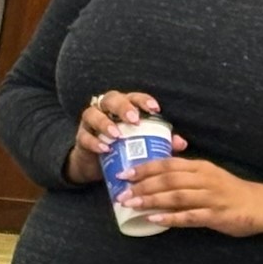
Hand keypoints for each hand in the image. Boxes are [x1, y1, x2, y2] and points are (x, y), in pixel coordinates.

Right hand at [63, 91, 185, 187]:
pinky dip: (94, 142)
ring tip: (117, 135)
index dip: (143, 100)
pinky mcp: (81, 138)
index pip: (133, 97)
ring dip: (105, 123)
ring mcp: (90, 123)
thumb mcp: (144, 145)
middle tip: (134, 119)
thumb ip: (161, 142)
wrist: (97, 166)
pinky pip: (84, 137)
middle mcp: (105, 109)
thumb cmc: (123, 149)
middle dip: (123, 107)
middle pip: (111, 99)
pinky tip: (104, 149)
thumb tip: (181, 142)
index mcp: (123, 107)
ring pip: (93, 114)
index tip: (155, 108)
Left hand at [122, 155, 262, 238]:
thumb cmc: (230, 191)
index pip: (167, 164)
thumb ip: (186, 174)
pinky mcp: (215, 216)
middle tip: (122, 193)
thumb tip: (158, 174)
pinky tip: (154, 219)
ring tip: (132, 205)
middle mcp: (204, 179)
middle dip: (142, 186)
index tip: (124, 174)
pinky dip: (170, 218)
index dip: (144, 168)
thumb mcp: (209, 175)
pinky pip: (189, 216)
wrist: (261, 205)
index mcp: (200, 167)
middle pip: (167, 180)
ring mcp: (210, 197)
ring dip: (151, 200)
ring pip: (175, 196)